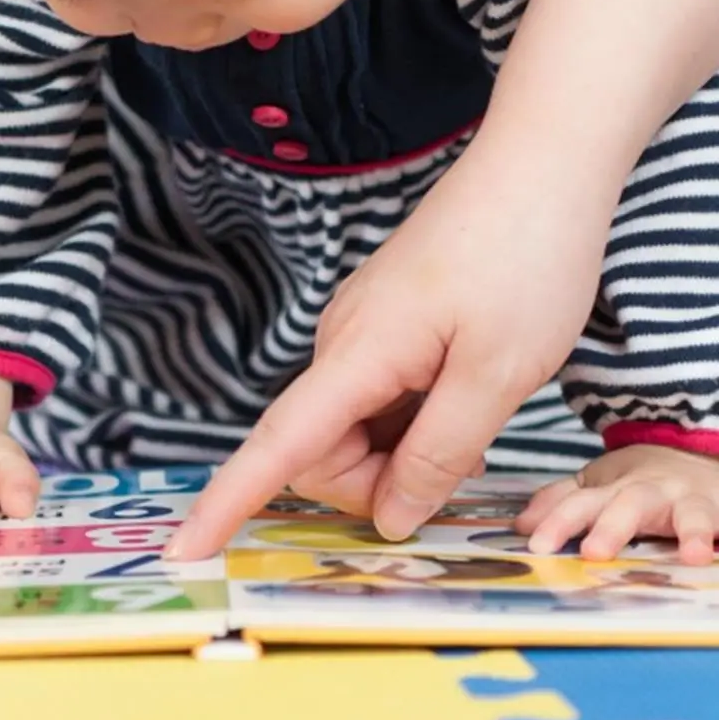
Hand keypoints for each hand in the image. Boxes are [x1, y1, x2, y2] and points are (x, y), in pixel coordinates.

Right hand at [166, 131, 612, 560]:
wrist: (534, 169)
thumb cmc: (523, 262)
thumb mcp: (497, 374)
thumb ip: (438, 452)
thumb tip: (389, 515)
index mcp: (359, 352)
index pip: (279, 442)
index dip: (229, 499)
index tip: (184, 549)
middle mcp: (341, 342)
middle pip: (320, 450)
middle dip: (375, 481)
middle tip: (459, 460)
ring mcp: (359, 330)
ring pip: (351, 428)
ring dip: (401, 450)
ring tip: (471, 414)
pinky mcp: (381, 324)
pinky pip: (374, 399)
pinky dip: (409, 421)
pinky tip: (460, 394)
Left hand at [517, 445, 718, 565]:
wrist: (692, 457)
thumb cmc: (636, 482)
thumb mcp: (595, 486)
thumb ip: (559, 503)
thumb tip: (521, 526)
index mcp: (610, 488)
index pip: (578, 502)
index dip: (556, 521)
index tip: (535, 545)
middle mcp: (646, 491)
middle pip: (626, 504)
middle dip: (610, 526)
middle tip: (592, 552)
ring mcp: (685, 501)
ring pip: (682, 511)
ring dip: (686, 529)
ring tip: (687, 554)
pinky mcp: (716, 512)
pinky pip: (716, 524)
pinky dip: (713, 536)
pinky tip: (711, 553)